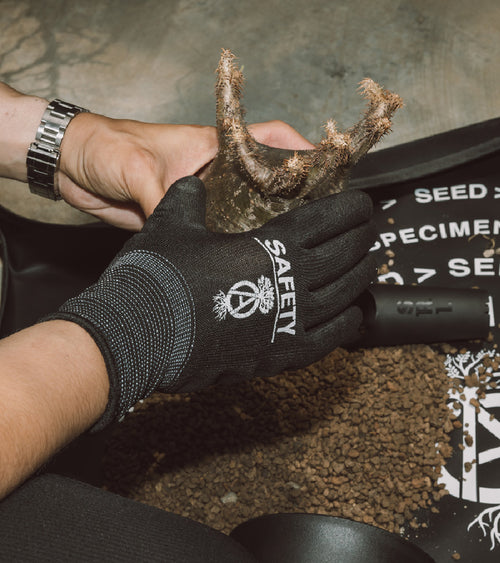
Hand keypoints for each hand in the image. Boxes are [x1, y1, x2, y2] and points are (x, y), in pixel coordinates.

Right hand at [46, 176, 374, 428]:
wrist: (139, 335)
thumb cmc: (157, 277)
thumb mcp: (171, 222)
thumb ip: (190, 197)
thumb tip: (194, 183)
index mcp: (270, 244)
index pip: (327, 219)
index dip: (351, 208)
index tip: (363, 203)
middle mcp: (291, 282)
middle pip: (345, 255)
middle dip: (362, 238)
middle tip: (368, 230)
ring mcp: (289, 322)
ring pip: (344, 296)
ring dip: (361, 277)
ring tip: (367, 265)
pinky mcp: (279, 354)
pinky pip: (329, 339)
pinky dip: (347, 322)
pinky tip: (353, 313)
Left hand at [58, 114, 313, 230]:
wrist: (72, 165)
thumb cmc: (106, 146)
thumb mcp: (138, 169)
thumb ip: (161, 200)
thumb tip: (178, 236)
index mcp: (213, 147)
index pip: (268, 140)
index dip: (301, 149)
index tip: (328, 169)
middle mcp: (214, 174)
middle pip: (264, 183)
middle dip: (290, 199)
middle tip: (312, 224)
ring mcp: (202, 199)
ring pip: (243, 212)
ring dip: (259, 227)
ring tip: (281, 250)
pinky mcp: (184, 222)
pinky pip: (214, 233)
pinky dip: (228, 245)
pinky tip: (240, 263)